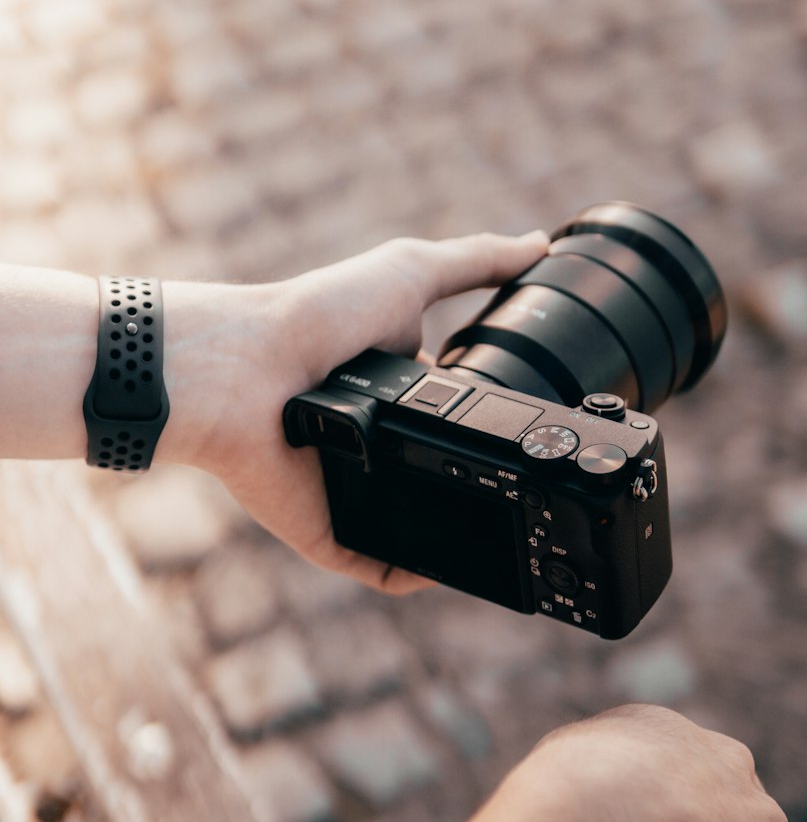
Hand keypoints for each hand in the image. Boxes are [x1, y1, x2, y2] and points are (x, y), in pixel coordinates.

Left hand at [160, 229, 548, 592]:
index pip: (459, 416)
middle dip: (491, 491)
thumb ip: (476, 261)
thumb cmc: (315, 316)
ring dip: (460, 540)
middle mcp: (377, 444)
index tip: (546, 439)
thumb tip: (541, 245)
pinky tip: (456, 569)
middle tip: (540, 497)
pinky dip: (418, 575)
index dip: (499, 428)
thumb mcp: (409, 272)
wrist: (245, 372)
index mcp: (396, 389)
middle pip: (445, 479)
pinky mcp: (330, 531)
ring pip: (419, 531)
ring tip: (513, 537)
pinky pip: (382, 568)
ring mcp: (353, 492)